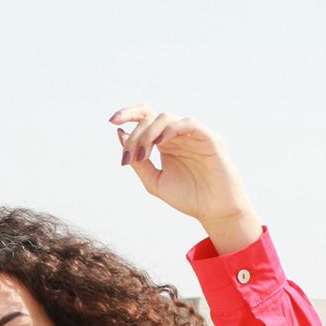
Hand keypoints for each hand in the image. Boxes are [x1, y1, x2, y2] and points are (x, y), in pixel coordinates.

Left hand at [108, 103, 252, 224]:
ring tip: (143, 155)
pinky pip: (188, 123)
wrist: (213, 210)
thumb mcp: (155, 181)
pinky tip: (160, 142)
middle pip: (151, 118)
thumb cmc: (188, 197)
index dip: (128, 114)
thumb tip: (120, 136)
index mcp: (165, 143)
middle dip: (135, 134)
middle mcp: (177, 135)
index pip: (145, 119)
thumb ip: (137, 162)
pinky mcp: (208, 138)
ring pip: (166, 119)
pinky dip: (172, 129)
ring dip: (149, 134)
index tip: (112, 122)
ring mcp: (192, 134)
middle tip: (129, 156)